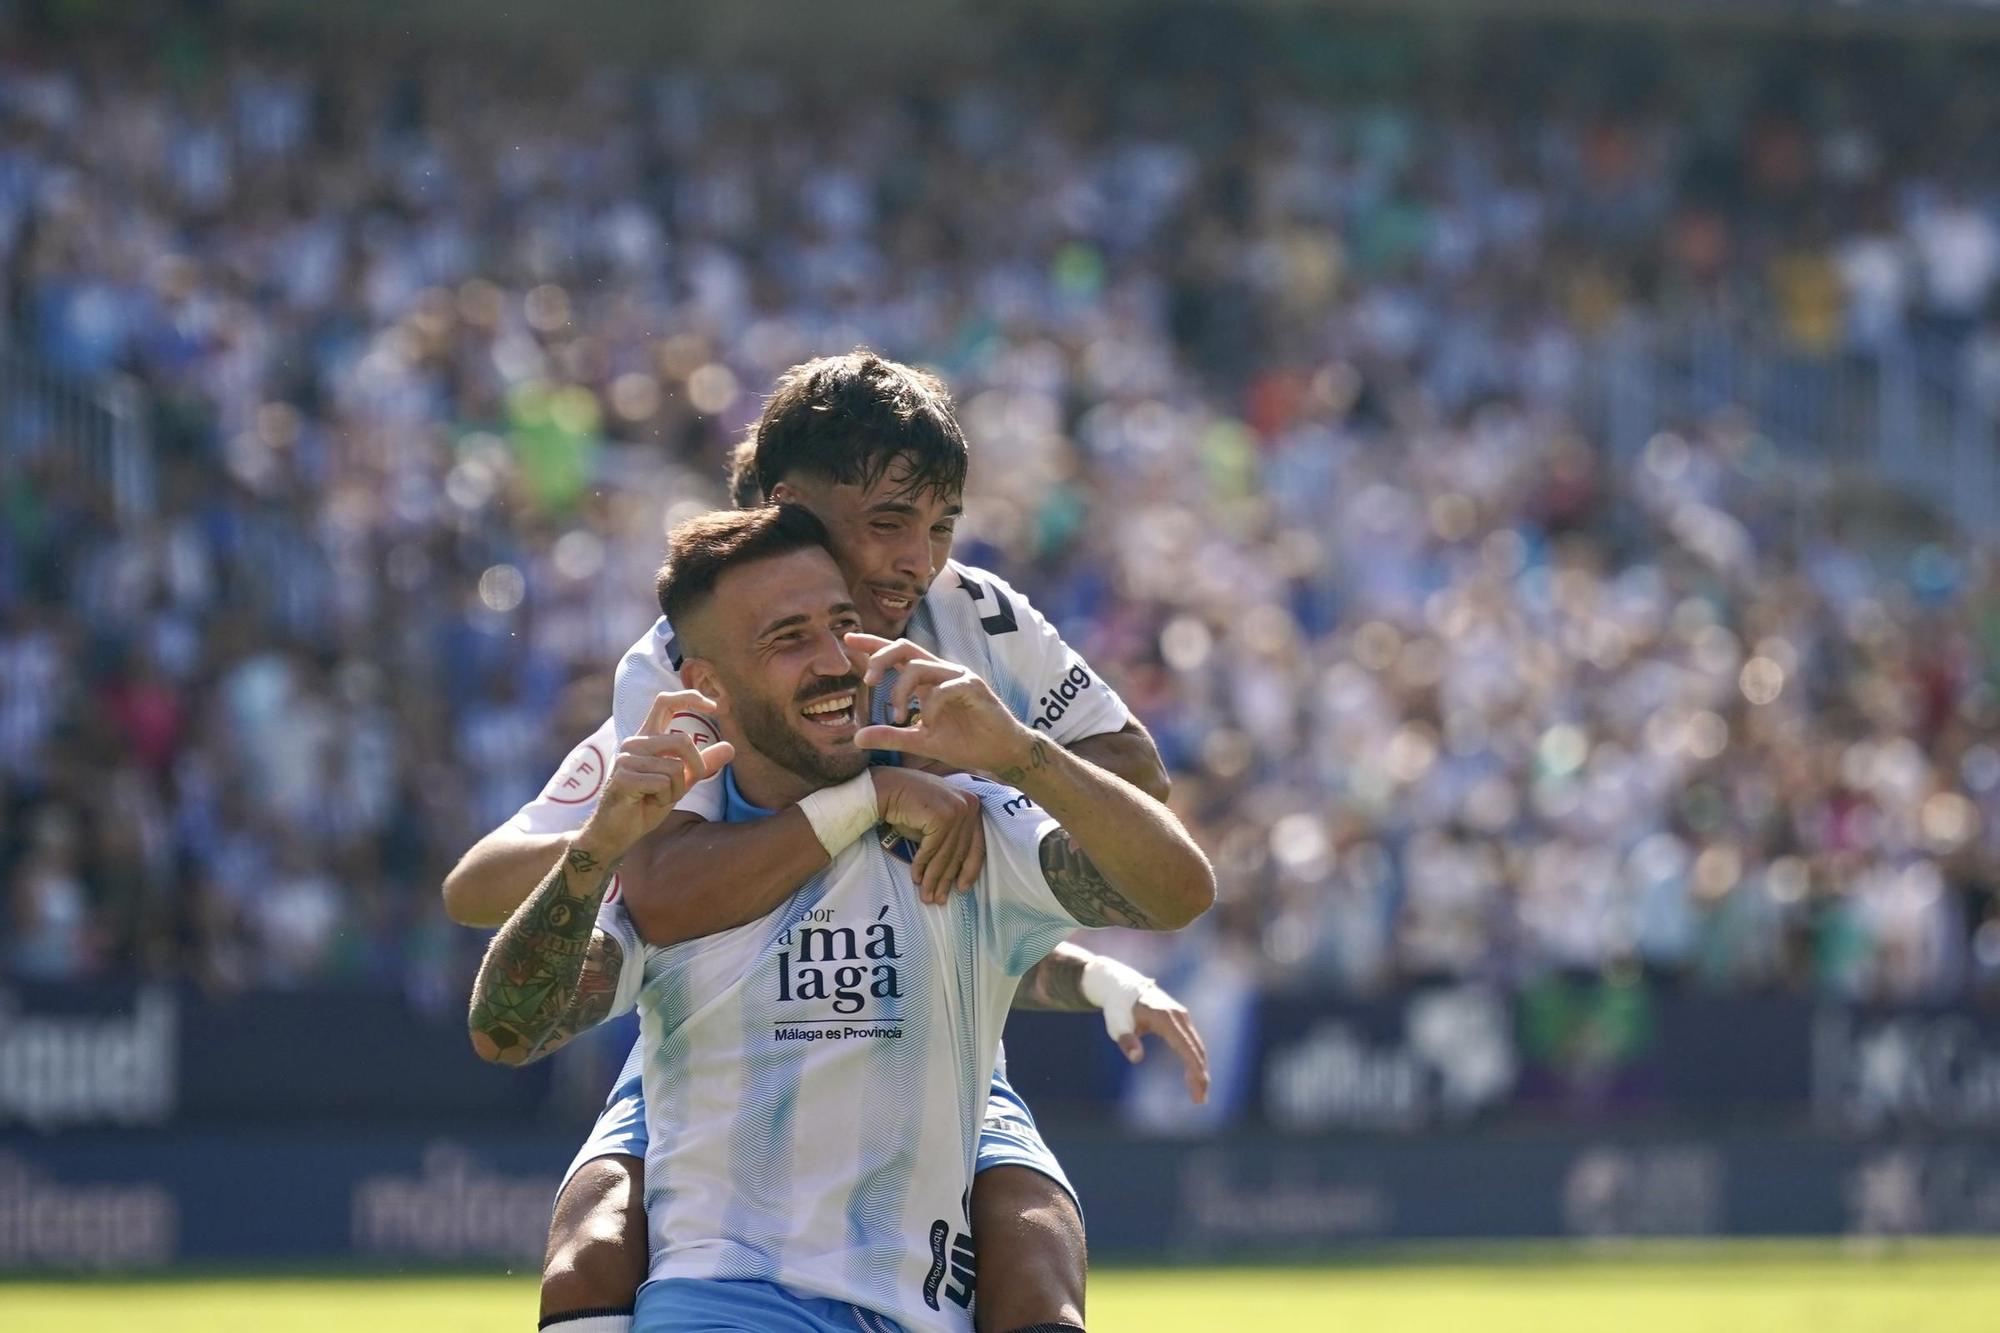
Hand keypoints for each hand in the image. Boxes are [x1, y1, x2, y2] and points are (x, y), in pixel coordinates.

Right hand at [577, 690, 733, 859]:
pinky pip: (663, 783)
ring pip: (675, 767)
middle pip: (683, 740)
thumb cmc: (647, 803)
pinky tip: (648, 802)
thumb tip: (730, 747)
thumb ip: (702, 764)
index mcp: (646, 737)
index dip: (690, 698)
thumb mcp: (681, 781)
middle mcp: (634, 742)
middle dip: (696, 767)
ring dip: (676, 790)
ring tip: (658, 797)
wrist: (617, 831)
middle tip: (685, 786)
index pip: (665, 702)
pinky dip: (665, 798)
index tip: (714, 706)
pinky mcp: (624, 777)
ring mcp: (627, 758)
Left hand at [846, 634, 1035, 778]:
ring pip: (919, 667)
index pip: (897, 655)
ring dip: (902, 692)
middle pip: (904, 647)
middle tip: (867, 682)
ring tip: (900, 718)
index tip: (848, 639)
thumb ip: (891, 737)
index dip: (872, 645)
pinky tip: (930, 724)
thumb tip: (856, 738)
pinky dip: (931, 706)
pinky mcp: (973, 686)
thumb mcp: (921, 742)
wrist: (1001, 753)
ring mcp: (958, 676)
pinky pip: (944, 688)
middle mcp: (941, 672)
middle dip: (881, 658)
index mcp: (927, 680)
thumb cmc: (965, 742)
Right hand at [873, 768, 986, 904]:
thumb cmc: (910, 805)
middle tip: (939, 900)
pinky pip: (932, 850)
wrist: (887, 787)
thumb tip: (953, 873)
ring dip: (933, 879)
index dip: (969, 870)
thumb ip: (949, 839)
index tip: (962, 889)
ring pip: (945, 854)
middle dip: (947, 880)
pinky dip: (922, 866)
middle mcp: (969, 806)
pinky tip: (916, 878)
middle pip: (959, 852)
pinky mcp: (942, 817)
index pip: (976, 845)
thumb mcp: (937, 822)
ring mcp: (957, 810)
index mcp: (973, 805)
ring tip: (926, 896)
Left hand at [1124, 982, 1210, 1104]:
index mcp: (1165, 1018)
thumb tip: (1136, 1058)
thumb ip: (1126, 1040)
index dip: (1194, 1067)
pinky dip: (1196, 1060)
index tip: (1199, 1086)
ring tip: (1199, 1094)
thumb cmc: (1118, 1008)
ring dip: (1200, 1069)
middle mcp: (1179, 1016)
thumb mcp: (1116, 1024)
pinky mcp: (1182, 1019)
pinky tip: (1194, 1076)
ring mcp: (1182, 1016)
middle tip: (1200, 1100)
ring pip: (1198, 1046)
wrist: (1122, 985)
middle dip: (1200, 1075)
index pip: (1185, 1046)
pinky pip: (1193, 1042)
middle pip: (1197, 1048)